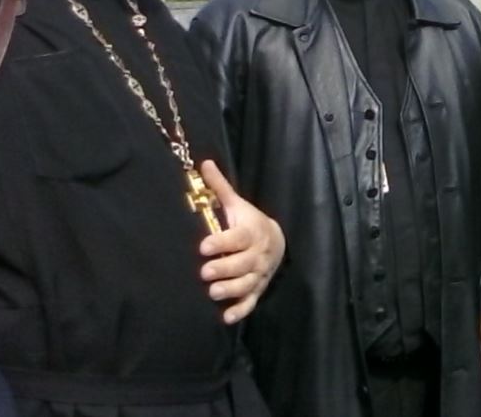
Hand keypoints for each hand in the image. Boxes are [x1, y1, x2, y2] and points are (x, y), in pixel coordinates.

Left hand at [197, 159, 285, 323]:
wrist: (277, 241)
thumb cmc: (249, 222)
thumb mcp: (237, 205)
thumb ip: (220, 188)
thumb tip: (204, 163)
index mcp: (251, 232)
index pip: (238, 238)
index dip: (222, 242)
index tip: (203, 246)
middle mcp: (258, 254)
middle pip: (243, 263)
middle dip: (225, 268)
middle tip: (205, 272)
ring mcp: (259, 273)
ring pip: (247, 283)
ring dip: (231, 289)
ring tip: (213, 292)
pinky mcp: (257, 289)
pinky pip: (251, 301)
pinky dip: (241, 310)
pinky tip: (226, 317)